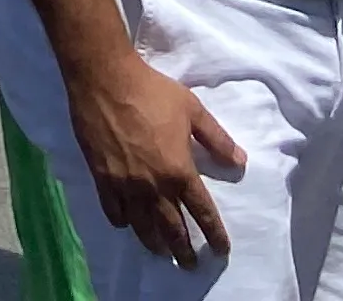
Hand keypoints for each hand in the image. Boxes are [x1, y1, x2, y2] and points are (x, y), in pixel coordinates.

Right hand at [67, 48, 243, 267]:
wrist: (105, 78)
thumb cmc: (151, 91)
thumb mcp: (192, 109)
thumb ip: (216, 138)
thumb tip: (239, 162)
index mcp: (179, 171)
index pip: (202, 212)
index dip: (214, 234)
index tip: (220, 249)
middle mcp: (154, 187)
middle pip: (173, 229)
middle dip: (184, 250)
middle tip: (189, 264)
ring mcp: (126, 185)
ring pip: (143, 227)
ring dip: (155, 244)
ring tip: (162, 252)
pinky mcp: (102, 178)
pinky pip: (114, 211)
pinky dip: (123, 222)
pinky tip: (127, 222)